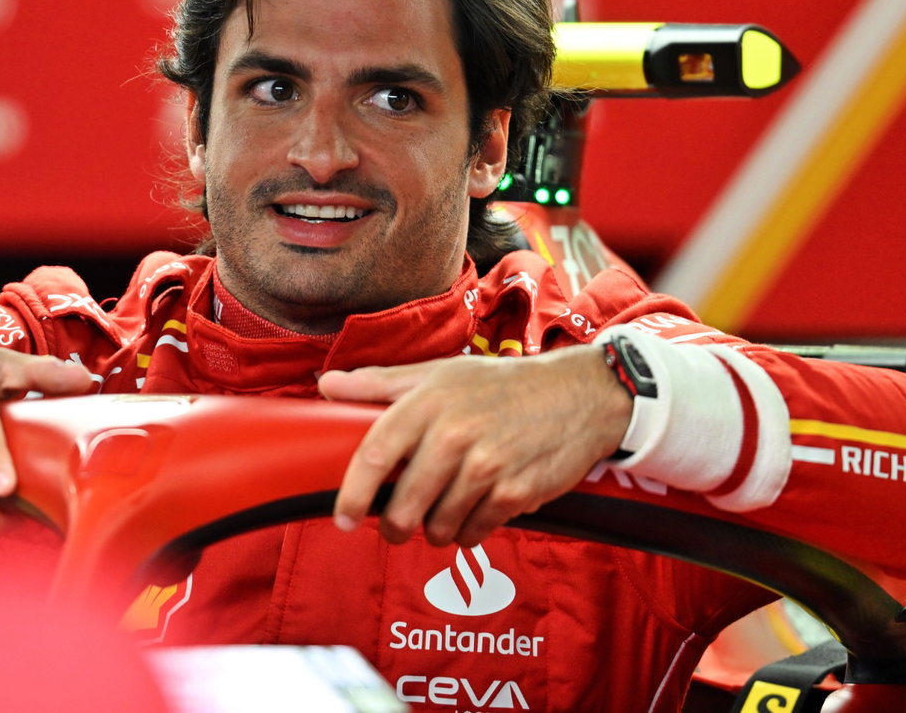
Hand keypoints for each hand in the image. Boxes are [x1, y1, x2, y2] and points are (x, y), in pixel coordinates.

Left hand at [320, 346, 630, 546]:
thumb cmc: (501, 384)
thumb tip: (326, 385)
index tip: (342, 519)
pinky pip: (472, 533)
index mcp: (428, 402)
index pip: (373, 456)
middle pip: (404, 506)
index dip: (352, 495)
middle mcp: (454, 435)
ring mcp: (486, 467)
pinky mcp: (514, 494)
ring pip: (437, 527)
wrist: (579, 396)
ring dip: (434, 530)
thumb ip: (379, 383)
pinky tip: (475, 510)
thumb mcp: (440, 373)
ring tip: (443, 511)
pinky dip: (467, 531)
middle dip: (394, 526)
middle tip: (397, 525)